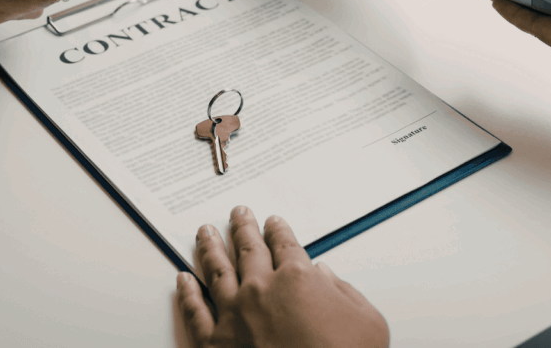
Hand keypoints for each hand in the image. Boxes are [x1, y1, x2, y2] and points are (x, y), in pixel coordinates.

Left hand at [176, 206, 388, 347]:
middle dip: (242, 228)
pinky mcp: (214, 343)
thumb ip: (345, 292)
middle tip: (237, 214)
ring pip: (216, 270)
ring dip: (210, 248)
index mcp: (297, 279)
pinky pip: (195, 311)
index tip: (273, 222)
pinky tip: (183, 279)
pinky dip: (187, 293)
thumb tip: (325, 277)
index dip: (278, 230)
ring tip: (205, 233)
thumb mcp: (367, 322)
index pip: (285, 244)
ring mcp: (234, 315)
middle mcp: (261, 290)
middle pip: (248, 249)